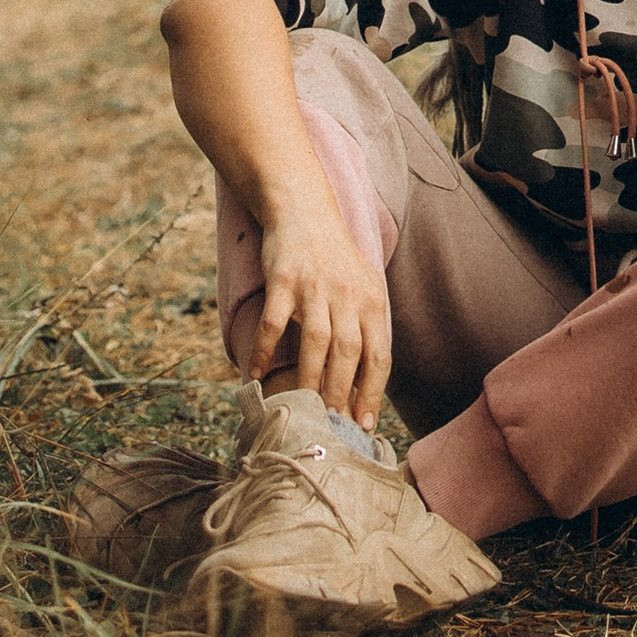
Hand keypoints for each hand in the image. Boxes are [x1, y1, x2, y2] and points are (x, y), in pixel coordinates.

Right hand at [252, 189, 391, 427]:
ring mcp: (314, 287)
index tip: (364, 424)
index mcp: (371, 301)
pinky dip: (265, 352)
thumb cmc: (334, 259)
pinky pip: (274, 323)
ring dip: (310, 379)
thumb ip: (363, 330)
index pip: (379, 355)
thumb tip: (361, 386)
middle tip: (331, 426)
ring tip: (304, 408)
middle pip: (348, 354)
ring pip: (316, 342)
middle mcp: (347, 295)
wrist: (304, 210)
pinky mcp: (284, 279)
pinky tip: (257, 376)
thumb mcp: (361, 289)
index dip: (372, 392)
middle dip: (341, 394)